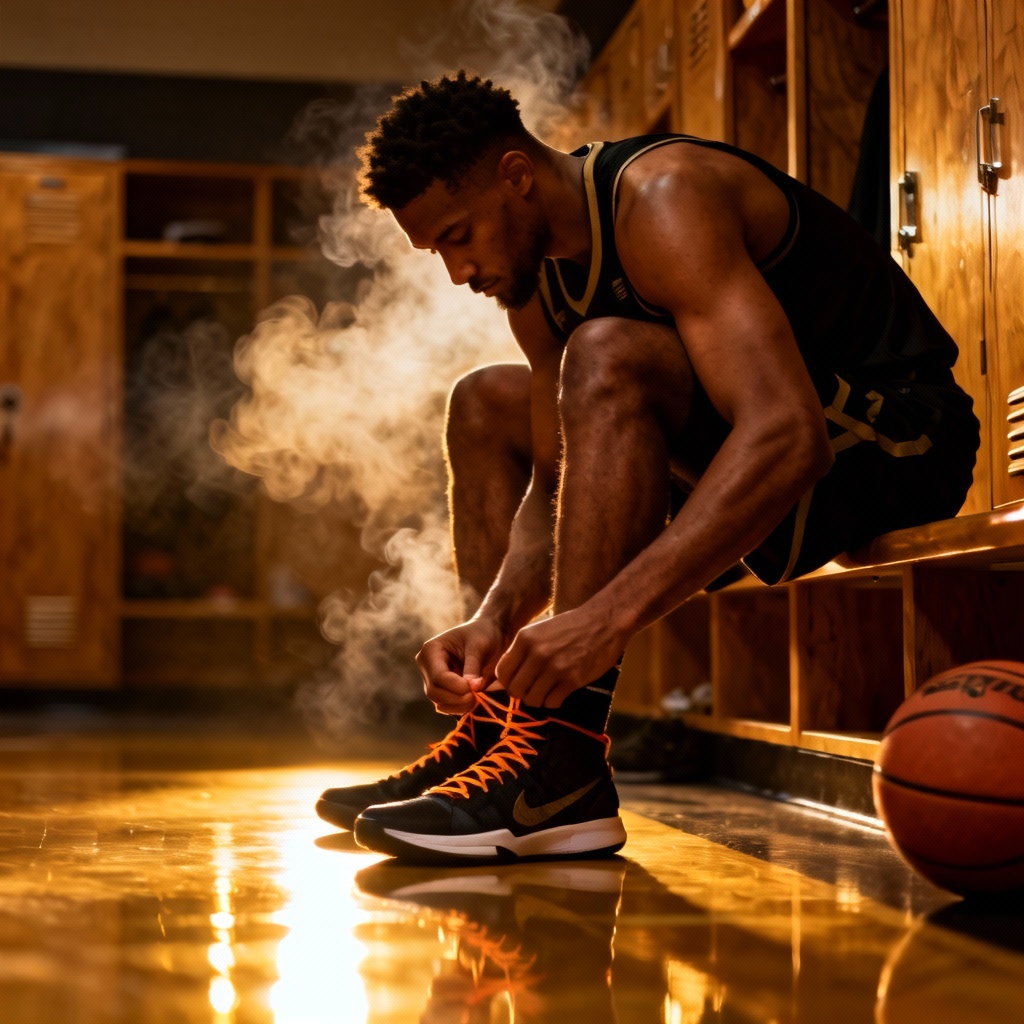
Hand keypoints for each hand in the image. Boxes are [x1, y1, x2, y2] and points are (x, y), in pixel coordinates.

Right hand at [416, 617, 506, 714]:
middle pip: (434, 692)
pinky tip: (474, 700)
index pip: (438, 677)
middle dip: (457, 698)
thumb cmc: (483, 634)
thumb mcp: (479, 646)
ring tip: (477, 698)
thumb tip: (473, 689)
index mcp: (431, 650)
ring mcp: (432, 680)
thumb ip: (473, 667)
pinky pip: (446, 706)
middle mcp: (427, 666)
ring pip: (439, 703)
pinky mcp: (442, 690)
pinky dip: (460, 708)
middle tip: (477, 696)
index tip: (476, 688)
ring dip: (459, 706)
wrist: (489, 634)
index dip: (456, 687)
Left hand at [494, 604, 624, 707]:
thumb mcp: (540, 630)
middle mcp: (537, 654)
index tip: (519, 682)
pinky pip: (552, 703)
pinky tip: (560, 691)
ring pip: (532, 700)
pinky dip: (554, 701)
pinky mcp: (572, 680)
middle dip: (522, 693)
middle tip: (532, 690)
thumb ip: (523, 651)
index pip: (502, 673)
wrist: (603, 622)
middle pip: (515, 690)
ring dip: (538, 699)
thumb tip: (507, 677)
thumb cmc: (571, 626)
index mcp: (525, 639)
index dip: (508, 682)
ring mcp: (554, 668)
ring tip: (547, 691)